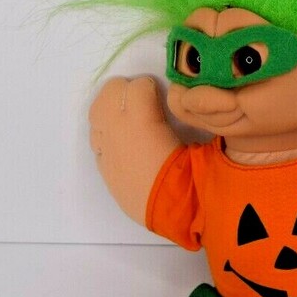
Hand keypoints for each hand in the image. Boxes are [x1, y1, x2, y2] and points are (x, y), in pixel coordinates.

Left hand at [87, 76, 179, 225]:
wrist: (171, 211)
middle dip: (128, 92)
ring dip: (114, 111)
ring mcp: (105, 147)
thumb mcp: (199, 137)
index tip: (160, 99)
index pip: (140, 84)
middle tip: (144, 104)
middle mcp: (117, 129)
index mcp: (141, 120)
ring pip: (98, 112)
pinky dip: (108, 135)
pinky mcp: (103, 165)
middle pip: (112, 90)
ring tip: (132, 122)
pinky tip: (124, 143)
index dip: (153, 89)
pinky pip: (97, 138)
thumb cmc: (189, 175)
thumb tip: (185, 102)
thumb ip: (191, 114)